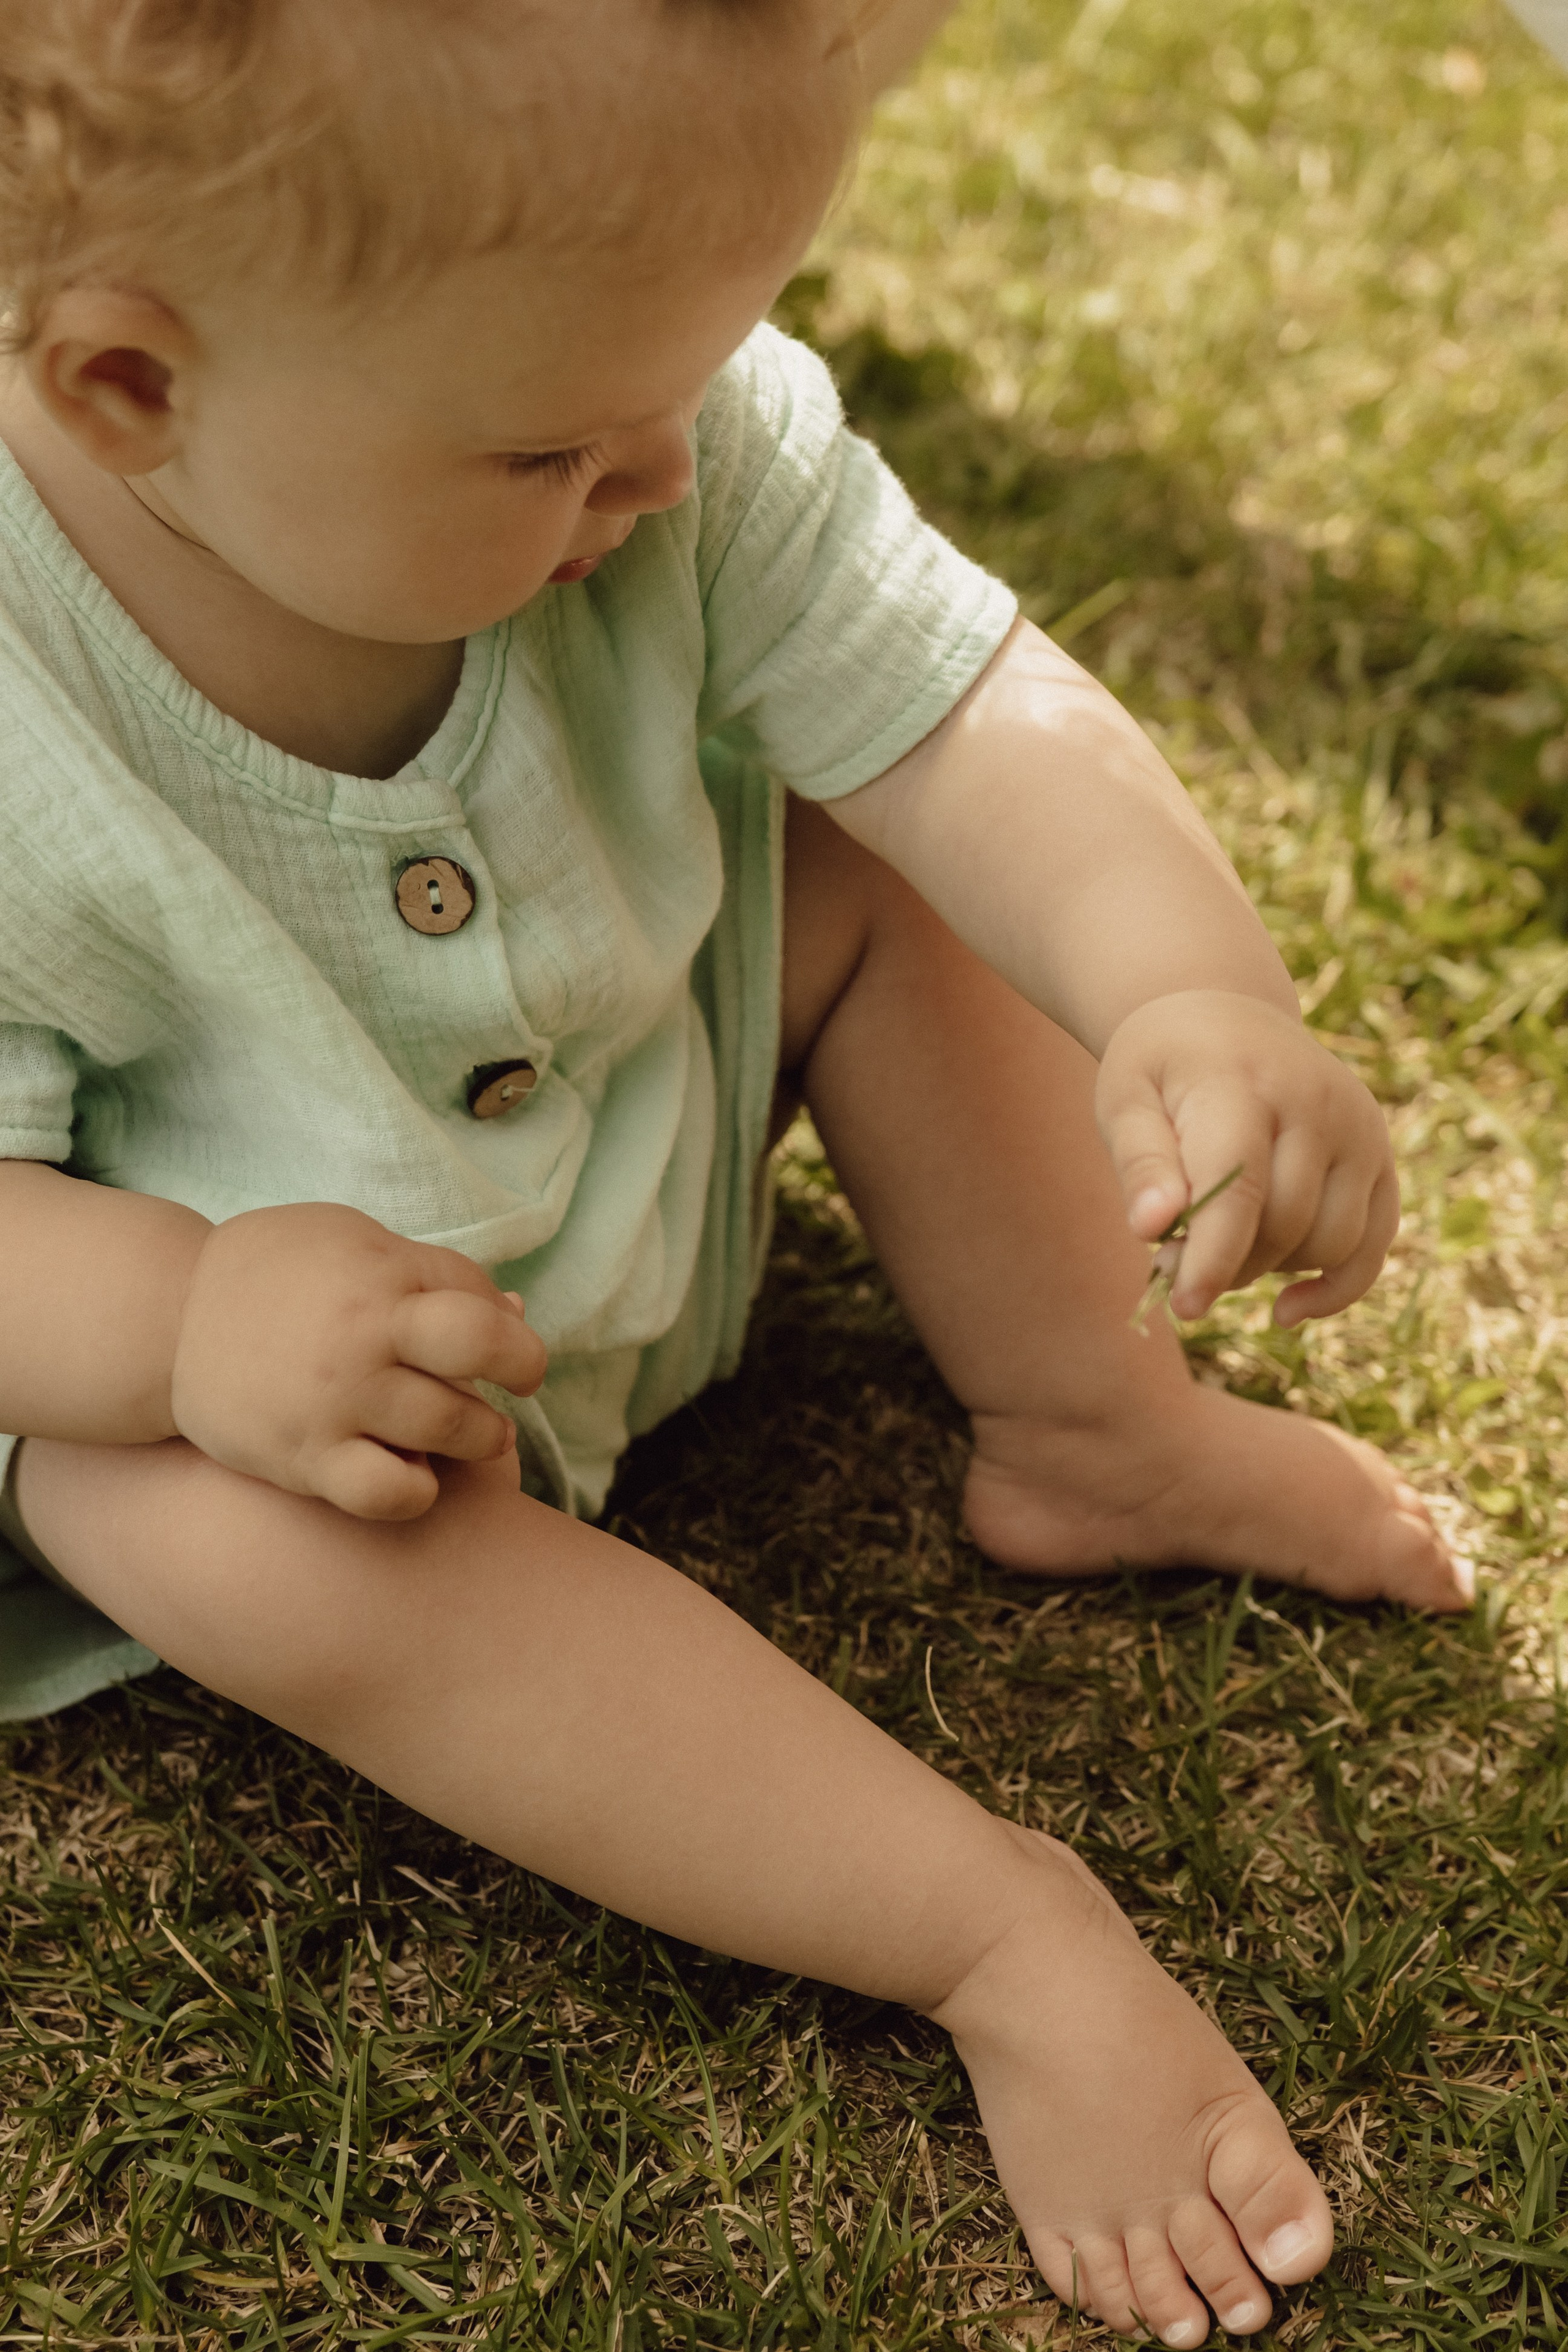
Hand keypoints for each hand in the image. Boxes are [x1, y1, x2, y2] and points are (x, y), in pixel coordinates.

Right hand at [169, 1203, 547, 1518]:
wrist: (165, 1321)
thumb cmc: (272, 1274)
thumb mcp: (350, 1242)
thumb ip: (430, 1271)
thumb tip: (515, 1310)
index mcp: (380, 1275)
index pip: (482, 1303)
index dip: (513, 1334)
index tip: (513, 1356)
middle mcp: (364, 1335)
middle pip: (480, 1351)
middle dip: (518, 1372)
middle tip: (508, 1390)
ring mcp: (336, 1400)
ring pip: (451, 1428)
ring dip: (478, 1436)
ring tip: (467, 1435)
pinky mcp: (306, 1457)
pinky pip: (389, 1492)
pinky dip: (417, 1491)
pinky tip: (413, 1476)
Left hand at [1095, 990, 1398, 1324]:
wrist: (1225, 1018)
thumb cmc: (1164, 1070)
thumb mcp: (1126, 1101)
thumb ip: (1140, 1163)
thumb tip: (1151, 1227)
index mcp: (1243, 1082)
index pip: (1239, 1186)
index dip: (1213, 1257)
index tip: (1184, 1307)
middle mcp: (1317, 1101)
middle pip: (1285, 1223)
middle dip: (1228, 1263)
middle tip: (1171, 1259)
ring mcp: (1359, 1127)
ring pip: (1331, 1243)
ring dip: (1272, 1270)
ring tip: (1218, 1245)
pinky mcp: (1381, 1155)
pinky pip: (1373, 1246)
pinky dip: (1335, 1288)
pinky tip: (1286, 1308)